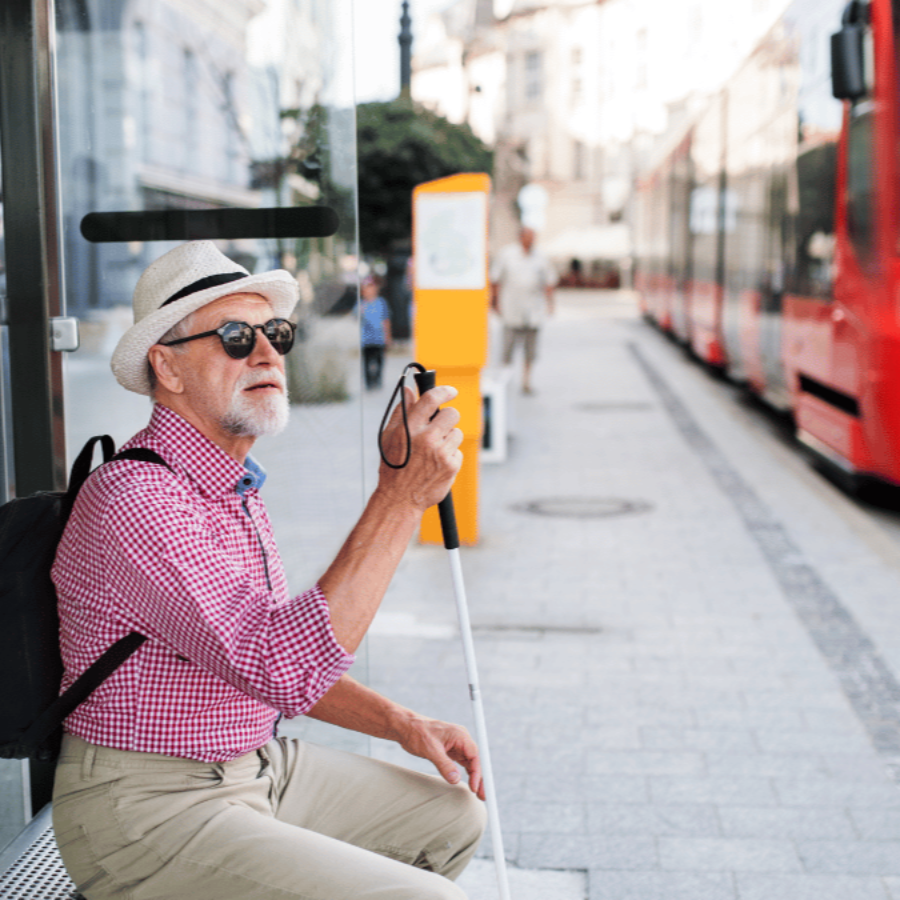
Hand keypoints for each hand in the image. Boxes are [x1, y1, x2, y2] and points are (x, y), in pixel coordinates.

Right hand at [377, 385, 462, 511]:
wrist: (399, 498)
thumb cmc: (393, 466)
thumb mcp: (389, 437)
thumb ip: (401, 412)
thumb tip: (409, 391)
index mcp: (409, 428)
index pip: (430, 399)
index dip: (443, 391)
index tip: (450, 391)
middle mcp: (426, 438)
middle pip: (451, 414)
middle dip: (447, 418)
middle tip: (439, 427)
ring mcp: (440, 452)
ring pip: (456, 433)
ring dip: (448, 439)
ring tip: (433, 451)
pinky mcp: (451, 466)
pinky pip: (458, 451)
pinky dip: (450, 456)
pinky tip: (436, 464)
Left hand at [396, 713, 484, 799]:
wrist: (405, 727)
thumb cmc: (417, 733)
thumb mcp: (430, 749)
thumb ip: (444, 764)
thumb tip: (456, 779)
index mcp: (459, 735)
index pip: (474, 755)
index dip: (477, 772)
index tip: (475, 787)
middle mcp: (461, 739)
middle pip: (475, 760)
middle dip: (480, 778)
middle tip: (483, 796)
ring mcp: (456, 745)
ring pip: (470, 763)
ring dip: (475, 777)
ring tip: (478, 794)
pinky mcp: (450, 750)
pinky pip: (462, 763)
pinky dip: (467, 774)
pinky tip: (469, 784)